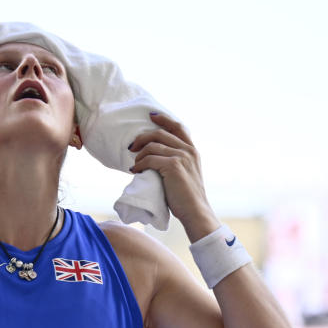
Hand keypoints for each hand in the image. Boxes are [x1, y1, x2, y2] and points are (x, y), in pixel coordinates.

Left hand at [129, 112, 219, 239]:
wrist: (196, 211)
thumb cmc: (187, 198)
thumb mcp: (186, 174)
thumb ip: (176, 162)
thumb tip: (153, 158)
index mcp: (192, 150)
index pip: (178, 127)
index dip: (164, 119)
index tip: (151, 116)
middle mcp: (188, 150)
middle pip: (160, 134)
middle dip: (142, 137)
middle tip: (131, 147)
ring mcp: (181, 157)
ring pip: (152, 146)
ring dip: (139, 154)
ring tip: (135, 164)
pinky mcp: (173, 166)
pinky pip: (149, 159)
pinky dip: (139, 164)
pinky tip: (135, 171)